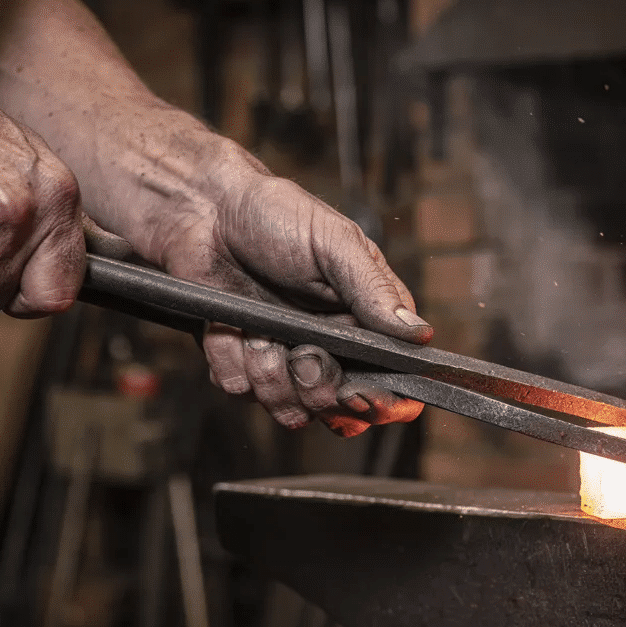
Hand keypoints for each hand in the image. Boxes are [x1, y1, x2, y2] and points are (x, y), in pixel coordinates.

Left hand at [139, 148, 432, 435]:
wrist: (206, 212)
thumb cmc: (277, 216)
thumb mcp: (336, 244)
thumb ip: (376, 292)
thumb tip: (419, 333)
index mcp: (370, 324)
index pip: (398, 389)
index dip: (384, 404)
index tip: (356, 393)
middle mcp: (334, 351)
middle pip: (342, 414)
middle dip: (317, 388)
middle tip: (303, 352)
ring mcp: (287, 362)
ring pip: (289, 410)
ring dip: (270, 374)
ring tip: (259, 329)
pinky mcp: (243, 364)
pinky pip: (240, 390)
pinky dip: (231, 359)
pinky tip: (232, 326)